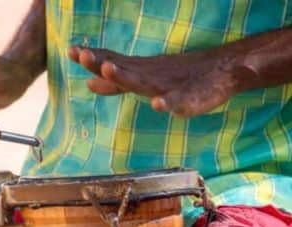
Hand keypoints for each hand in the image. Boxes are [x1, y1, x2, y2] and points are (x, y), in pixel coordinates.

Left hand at [68, 46, 247, 116]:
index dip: (95, 60)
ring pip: (144, 82)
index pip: (114, 65)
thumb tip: (89, 82)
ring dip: (124, 76)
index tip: (75, 53)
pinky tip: (159, 105)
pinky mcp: (190, 98)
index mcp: (141, 72)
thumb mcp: (144, 78)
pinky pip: (178, 100)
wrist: (221, 71)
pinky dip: (168, 103)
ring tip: (108, 69)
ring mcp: (169, 87)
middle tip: (83, 56)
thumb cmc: (177, 77)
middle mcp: (151, 78)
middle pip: (123, 71)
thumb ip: (117, 84)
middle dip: (103, 64)